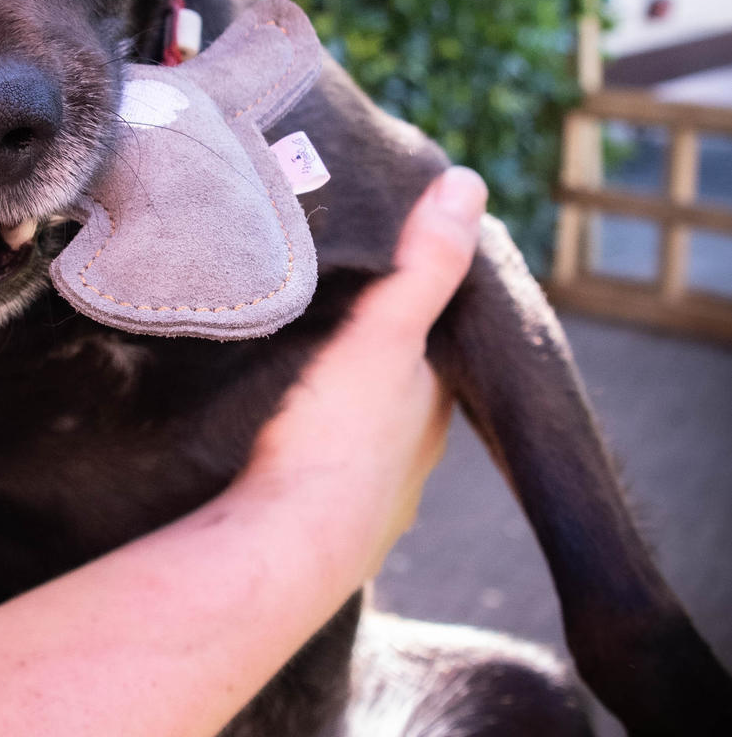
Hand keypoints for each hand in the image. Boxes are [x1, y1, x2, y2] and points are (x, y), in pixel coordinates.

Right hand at [240, 165, 487, 583]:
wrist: (280, 552)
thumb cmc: (335, 442)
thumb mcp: (383, 334)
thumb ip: (423, 264)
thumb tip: (468, 184)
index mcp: (431, 412)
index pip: (438, 351)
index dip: (417, 316)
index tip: (386, 280)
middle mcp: (410, 466)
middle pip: (395, 401)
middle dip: (367, 370)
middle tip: (326, 325)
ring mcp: (365, 510)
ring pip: (354, 448)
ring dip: (330, 419)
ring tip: (289, 379)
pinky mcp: (315, 541)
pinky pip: (311, 487)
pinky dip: (298, 463)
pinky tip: (268, 450)